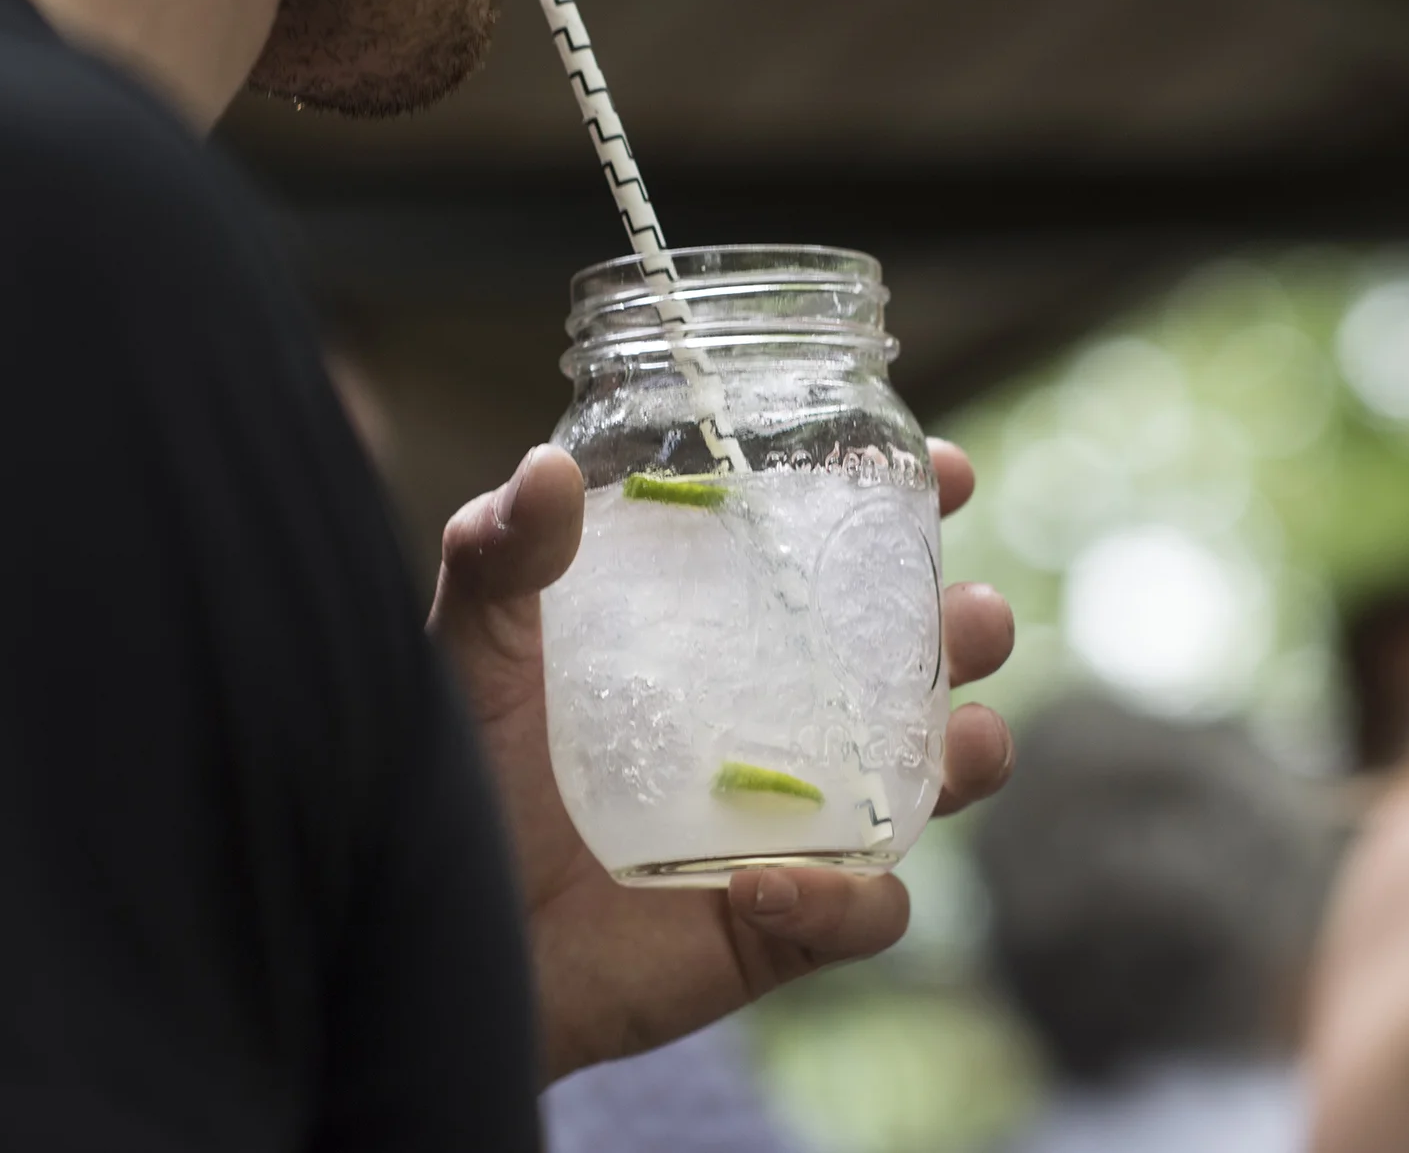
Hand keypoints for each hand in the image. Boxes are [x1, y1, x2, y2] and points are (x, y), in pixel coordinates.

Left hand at [428, 441, 1015, 1081]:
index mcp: (725, 637)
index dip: (904, 513)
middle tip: (970, 616)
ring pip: (929, 787)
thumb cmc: (460, 780)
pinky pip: (860, 913)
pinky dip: (841, 900)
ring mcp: (793, 824)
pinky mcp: (783, 923)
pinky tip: (766, 882)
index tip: (945, 473)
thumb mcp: (475, 651)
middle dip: (968, 632)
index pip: (838, 560)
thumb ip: (497, 557)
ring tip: (965, 742)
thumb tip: (548, 468)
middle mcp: (777, 722)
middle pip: (915, 666)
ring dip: (970, 757)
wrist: (438, 940)